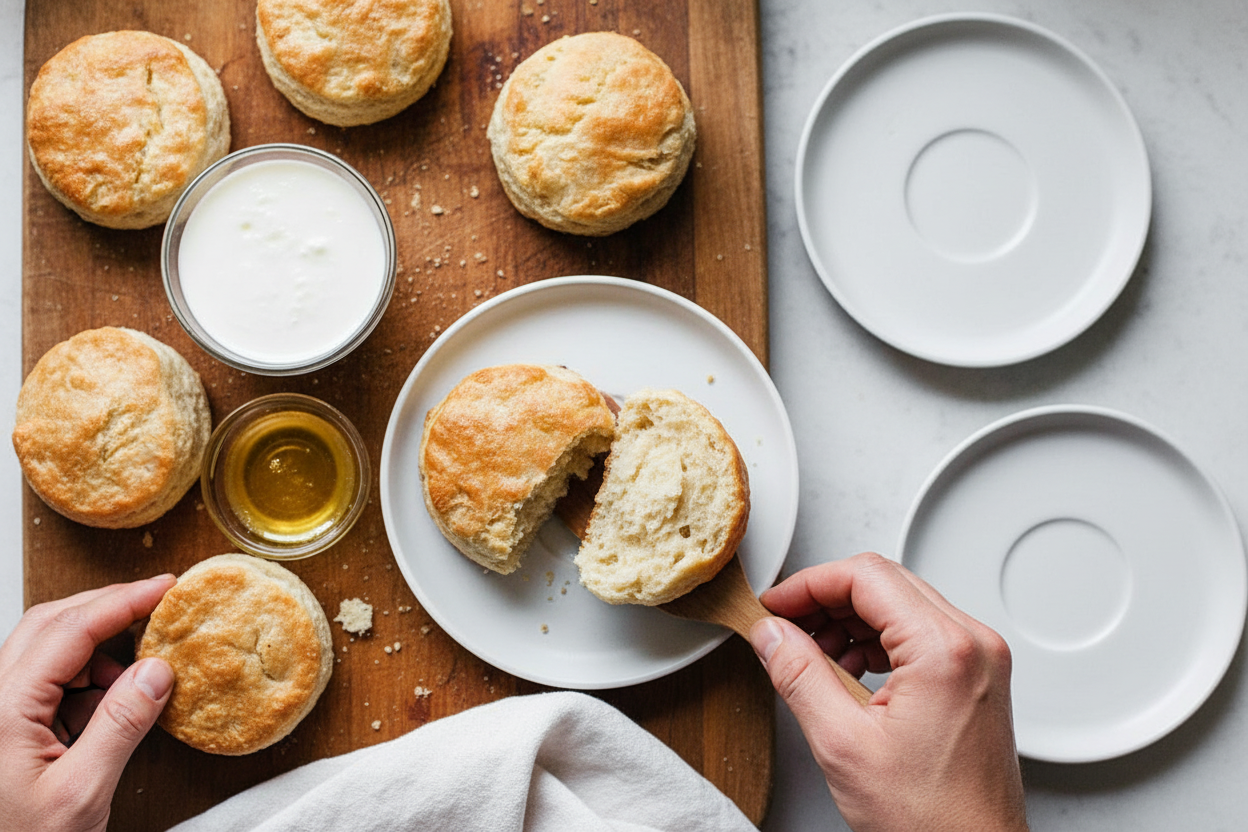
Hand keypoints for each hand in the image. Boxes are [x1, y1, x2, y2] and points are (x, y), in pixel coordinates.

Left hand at [0, 575, 176, 831]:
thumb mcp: (81, 794)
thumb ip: (120, 726)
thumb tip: (156, 671)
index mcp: (3, 709)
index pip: (69, 630)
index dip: (122, 601)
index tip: (165, 588)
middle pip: (50, 624)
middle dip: (107, 610)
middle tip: (157, 606)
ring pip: (47, 652)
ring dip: (97, 654)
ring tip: (135, 682)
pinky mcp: (3, 728)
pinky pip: (45, 684)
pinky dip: (85, 685)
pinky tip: (106, 712)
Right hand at [749, 553, 1026, 831]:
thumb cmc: (931, 819)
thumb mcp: (843, 744)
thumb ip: (799, 676)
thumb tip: (772, 634)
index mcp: (944, 650)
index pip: (865, 576)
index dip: (808, 584)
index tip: (775, 605)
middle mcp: (972, 644)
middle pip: (884, 582)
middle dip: (826, 599)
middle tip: (784, 625)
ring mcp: (980, 659)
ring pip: (901, 603)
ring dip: (849, 618)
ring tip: (811, 654)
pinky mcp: (976, 677)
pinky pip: (919, 633)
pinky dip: (877, 639)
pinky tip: (847, 669)